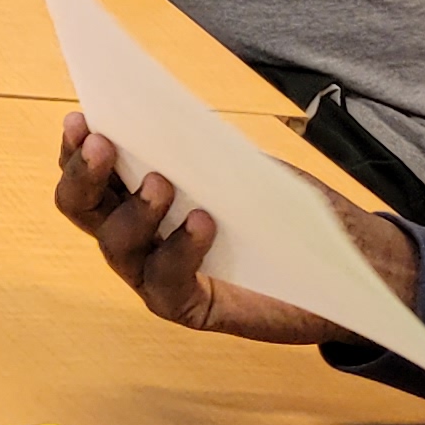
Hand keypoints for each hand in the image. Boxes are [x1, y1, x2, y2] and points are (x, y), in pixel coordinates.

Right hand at [53, 112, 412, 345]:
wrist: (348, 267)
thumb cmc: (292, 210)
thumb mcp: (246, 166)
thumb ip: (203, 152)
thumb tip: (163, 122)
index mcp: (138, 195)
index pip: (90, 171)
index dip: (76, 147)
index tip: (81, 118)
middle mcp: (134, 234)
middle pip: (80, 207)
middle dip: (84, 173)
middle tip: (103, 144)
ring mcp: (152, 273)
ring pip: (114, 243)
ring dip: (133, 209)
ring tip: (161, 182)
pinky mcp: (184, 305)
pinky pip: (163, 279)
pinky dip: (179, 248)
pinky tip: (202, 222)